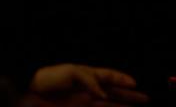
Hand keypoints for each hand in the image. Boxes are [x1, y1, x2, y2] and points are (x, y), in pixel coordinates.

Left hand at [27, 64, 148, 106]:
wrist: (29, 92)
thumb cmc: (49, 78)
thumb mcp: (71, 72)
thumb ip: (90, 80)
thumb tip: (103, 94)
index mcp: (86, 76)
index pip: (107, 77)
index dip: (121, 79)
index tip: (135, 84)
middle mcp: (87, 90)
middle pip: (113, 92)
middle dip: (129, 96)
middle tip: (146, 99)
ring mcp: (83, 102)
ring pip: (108, 105)